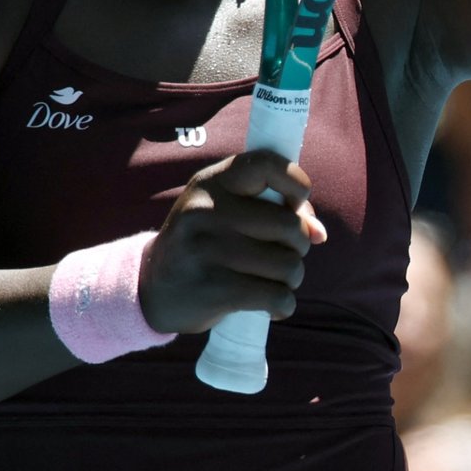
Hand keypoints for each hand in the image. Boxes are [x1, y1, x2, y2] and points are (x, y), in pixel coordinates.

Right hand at [139, 150, 326, 334]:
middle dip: (299, 245)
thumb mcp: (225, 211)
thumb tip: (319, 233)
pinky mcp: (213, 289)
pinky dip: (283, 305)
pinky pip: (275, 296)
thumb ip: (274, 210)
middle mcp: (207, 210)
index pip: (268, 165)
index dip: (296, 183)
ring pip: (288, 265)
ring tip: (274, 281)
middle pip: (290, 225)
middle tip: (283, 255)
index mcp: (213, 182)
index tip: (296, 203)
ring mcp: (208, 249)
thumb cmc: (204, 243)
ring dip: (292, 279)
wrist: (151, 287)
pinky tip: (272, 305)